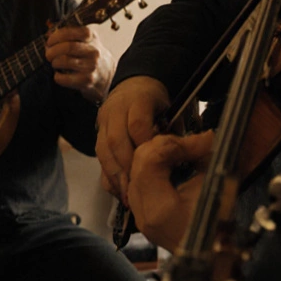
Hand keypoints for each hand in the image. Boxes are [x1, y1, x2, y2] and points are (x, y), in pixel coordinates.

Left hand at [45, 26, 114, 101]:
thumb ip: (69, 34)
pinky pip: (64, 78)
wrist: (106, 74)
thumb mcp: (86, 39)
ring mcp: (91, 67)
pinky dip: (57, 76)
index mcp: (91, 37)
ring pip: (64, 61)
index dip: (55, 37)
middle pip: (67, 47)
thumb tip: (48, 33)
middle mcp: (93, 51)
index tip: (49, 42)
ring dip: (54, 62)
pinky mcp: (87, 81)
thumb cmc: (90, 54)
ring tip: (55, 63)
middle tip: (49, 54)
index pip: (70, 32)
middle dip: (52, 51)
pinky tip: (59, 74)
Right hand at [96, 75, 169, 199]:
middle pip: (116, 140)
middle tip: (138, 189)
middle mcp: (116, 109)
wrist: (134, 85)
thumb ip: (174, 131)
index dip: (145, 146)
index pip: (138, 125)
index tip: (156, 165)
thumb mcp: (171, 108)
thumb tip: (183, 158)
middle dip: (127, 166)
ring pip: (103, 150)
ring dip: (115, 175)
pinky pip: (99, 156)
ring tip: (126, 196)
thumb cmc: (157, 101)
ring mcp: (103, 121)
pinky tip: (118, 190)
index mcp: (138, 100)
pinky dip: (108, 175)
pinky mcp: (97, 132)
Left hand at [127, 131, 213, 251]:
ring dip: (160, 153)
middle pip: (140, 160)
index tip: (201, 141)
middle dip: (167, 145)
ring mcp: (138, 214)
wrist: (210, 261)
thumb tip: (203, 137)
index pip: (151, 159)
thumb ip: (204, 161)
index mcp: (159, 210)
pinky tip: (175, 165)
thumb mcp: (215, 192)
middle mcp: (142, 212)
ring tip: (186, 153)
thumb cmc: (218, 231)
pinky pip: (139, 179)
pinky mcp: (140, 213)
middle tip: (193, 144)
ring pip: (136, 167)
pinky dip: (155, 166)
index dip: (177, 143)